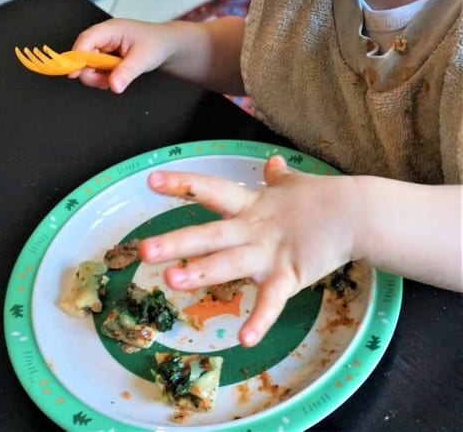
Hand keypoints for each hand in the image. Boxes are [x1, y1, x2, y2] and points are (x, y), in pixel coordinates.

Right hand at [69, 18, 179, 92]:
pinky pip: (95, 72)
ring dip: (98, 78)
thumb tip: (114, 86)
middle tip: (106, 82)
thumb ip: (127, 72)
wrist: (165, 45)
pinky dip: (103, 79)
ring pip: (87, 67)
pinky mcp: (104, 59)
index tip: (73, 73)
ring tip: (117, 79)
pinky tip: (116, 78)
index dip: (76, 56)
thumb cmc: (156, 43)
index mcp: (111, 30)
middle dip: (91, 73)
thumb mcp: (143, 58)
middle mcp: (103, 38)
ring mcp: (103, 49)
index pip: (86, 40)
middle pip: (82, 56)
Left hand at [138, 156, 361, 346]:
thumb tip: (273, 163)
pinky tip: (244, 339)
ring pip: (229, 264)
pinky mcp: (289, 276)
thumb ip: (278, 178)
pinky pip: (272, 302)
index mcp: (249, 205)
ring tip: (171, 282)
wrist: (359, 214)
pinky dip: (260, 320)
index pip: (210, 190)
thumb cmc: (322, 200)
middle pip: (209, 234)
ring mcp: (269, 253)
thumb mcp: (294, 185)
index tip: (151, 182)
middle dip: (176, 243)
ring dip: (201, 273)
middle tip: (144, 252)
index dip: (182, 186)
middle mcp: (252, 228)